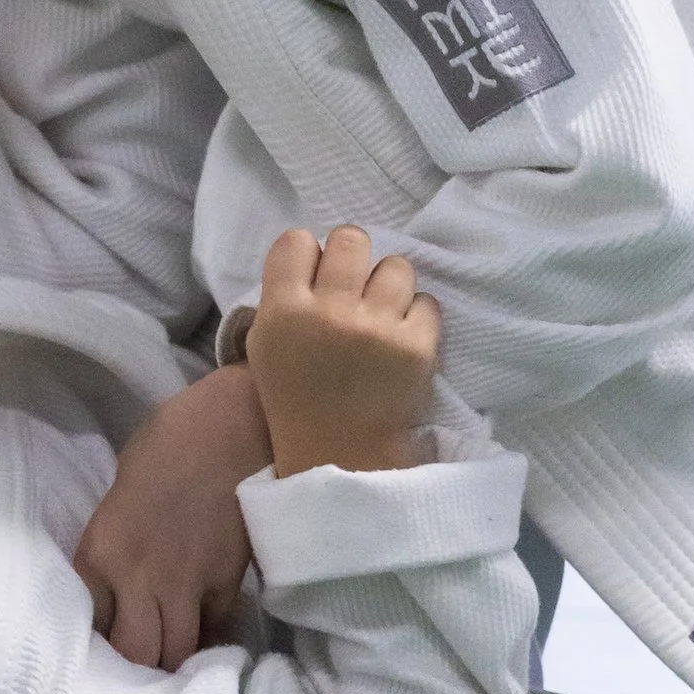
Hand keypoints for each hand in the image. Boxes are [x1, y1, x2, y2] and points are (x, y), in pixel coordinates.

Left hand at [72, 365, 272, 669]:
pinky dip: (207, 637)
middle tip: (135, 661)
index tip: (97, 640)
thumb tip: (119, 580)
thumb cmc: (173, 441)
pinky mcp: (230, 584)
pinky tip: (202, 630)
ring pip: (177, 654)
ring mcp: (189, 585)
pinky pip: (213, 630)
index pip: (88, 624)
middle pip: (135, 655)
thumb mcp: (123, 490)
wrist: (239, 425)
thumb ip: (118, 542)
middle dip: (134, 667)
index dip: (92, 639)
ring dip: (171, 660)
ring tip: (168, 655)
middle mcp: (140, 578)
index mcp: (103, 550)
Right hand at [247, 226, 440, 476]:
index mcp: (284, 311)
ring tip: (381, 313)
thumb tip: (315, 255)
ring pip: (396, 265)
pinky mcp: (416, 346)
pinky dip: (416, 317)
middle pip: (351, 239)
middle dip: (354, 259)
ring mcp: (376, 328)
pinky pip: (426, 302)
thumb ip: (282, 296)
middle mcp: (329, 312)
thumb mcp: (266, 345)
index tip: (316, 277)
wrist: (340, 454)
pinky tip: (400, 337)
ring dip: (389, 286)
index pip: (296, 241)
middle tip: (354, 288)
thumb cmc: (297, 398)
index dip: (309, 255)